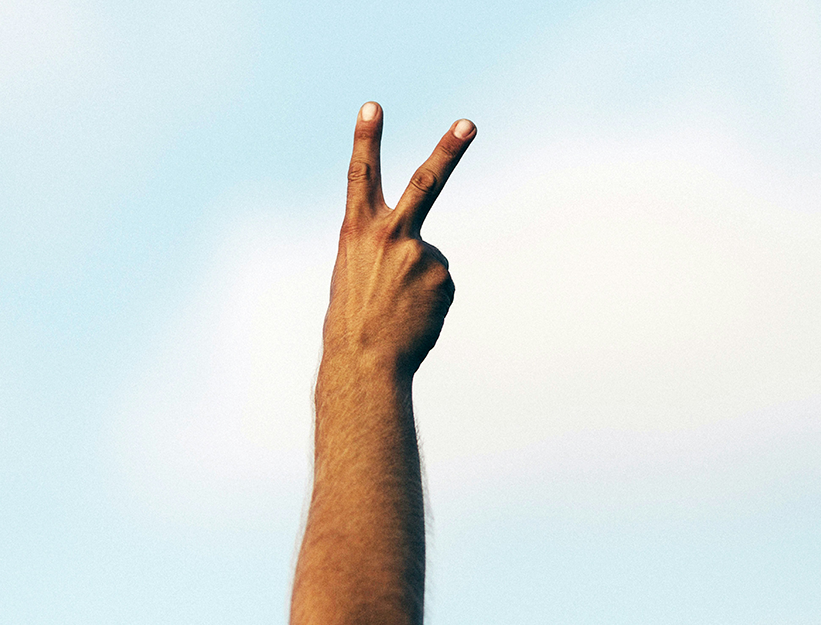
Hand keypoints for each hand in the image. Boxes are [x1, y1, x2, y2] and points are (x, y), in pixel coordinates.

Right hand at [322, 102, 476, 377]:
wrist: (365, 360)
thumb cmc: (353, 319)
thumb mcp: (352, 271)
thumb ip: (380, 247)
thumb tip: (421, 251)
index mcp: (356, 231)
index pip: (360, 176)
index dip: (365, 139)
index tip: (372, 107)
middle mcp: (389, 235)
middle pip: (425, 183)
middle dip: (448, 151)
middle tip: (468, 124)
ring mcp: (420, 253)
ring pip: (429, 257)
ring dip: (418, 282)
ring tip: (398, 308)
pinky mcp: (443, 275)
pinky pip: (440, 280)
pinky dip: (429, 297)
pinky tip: (414, 316)